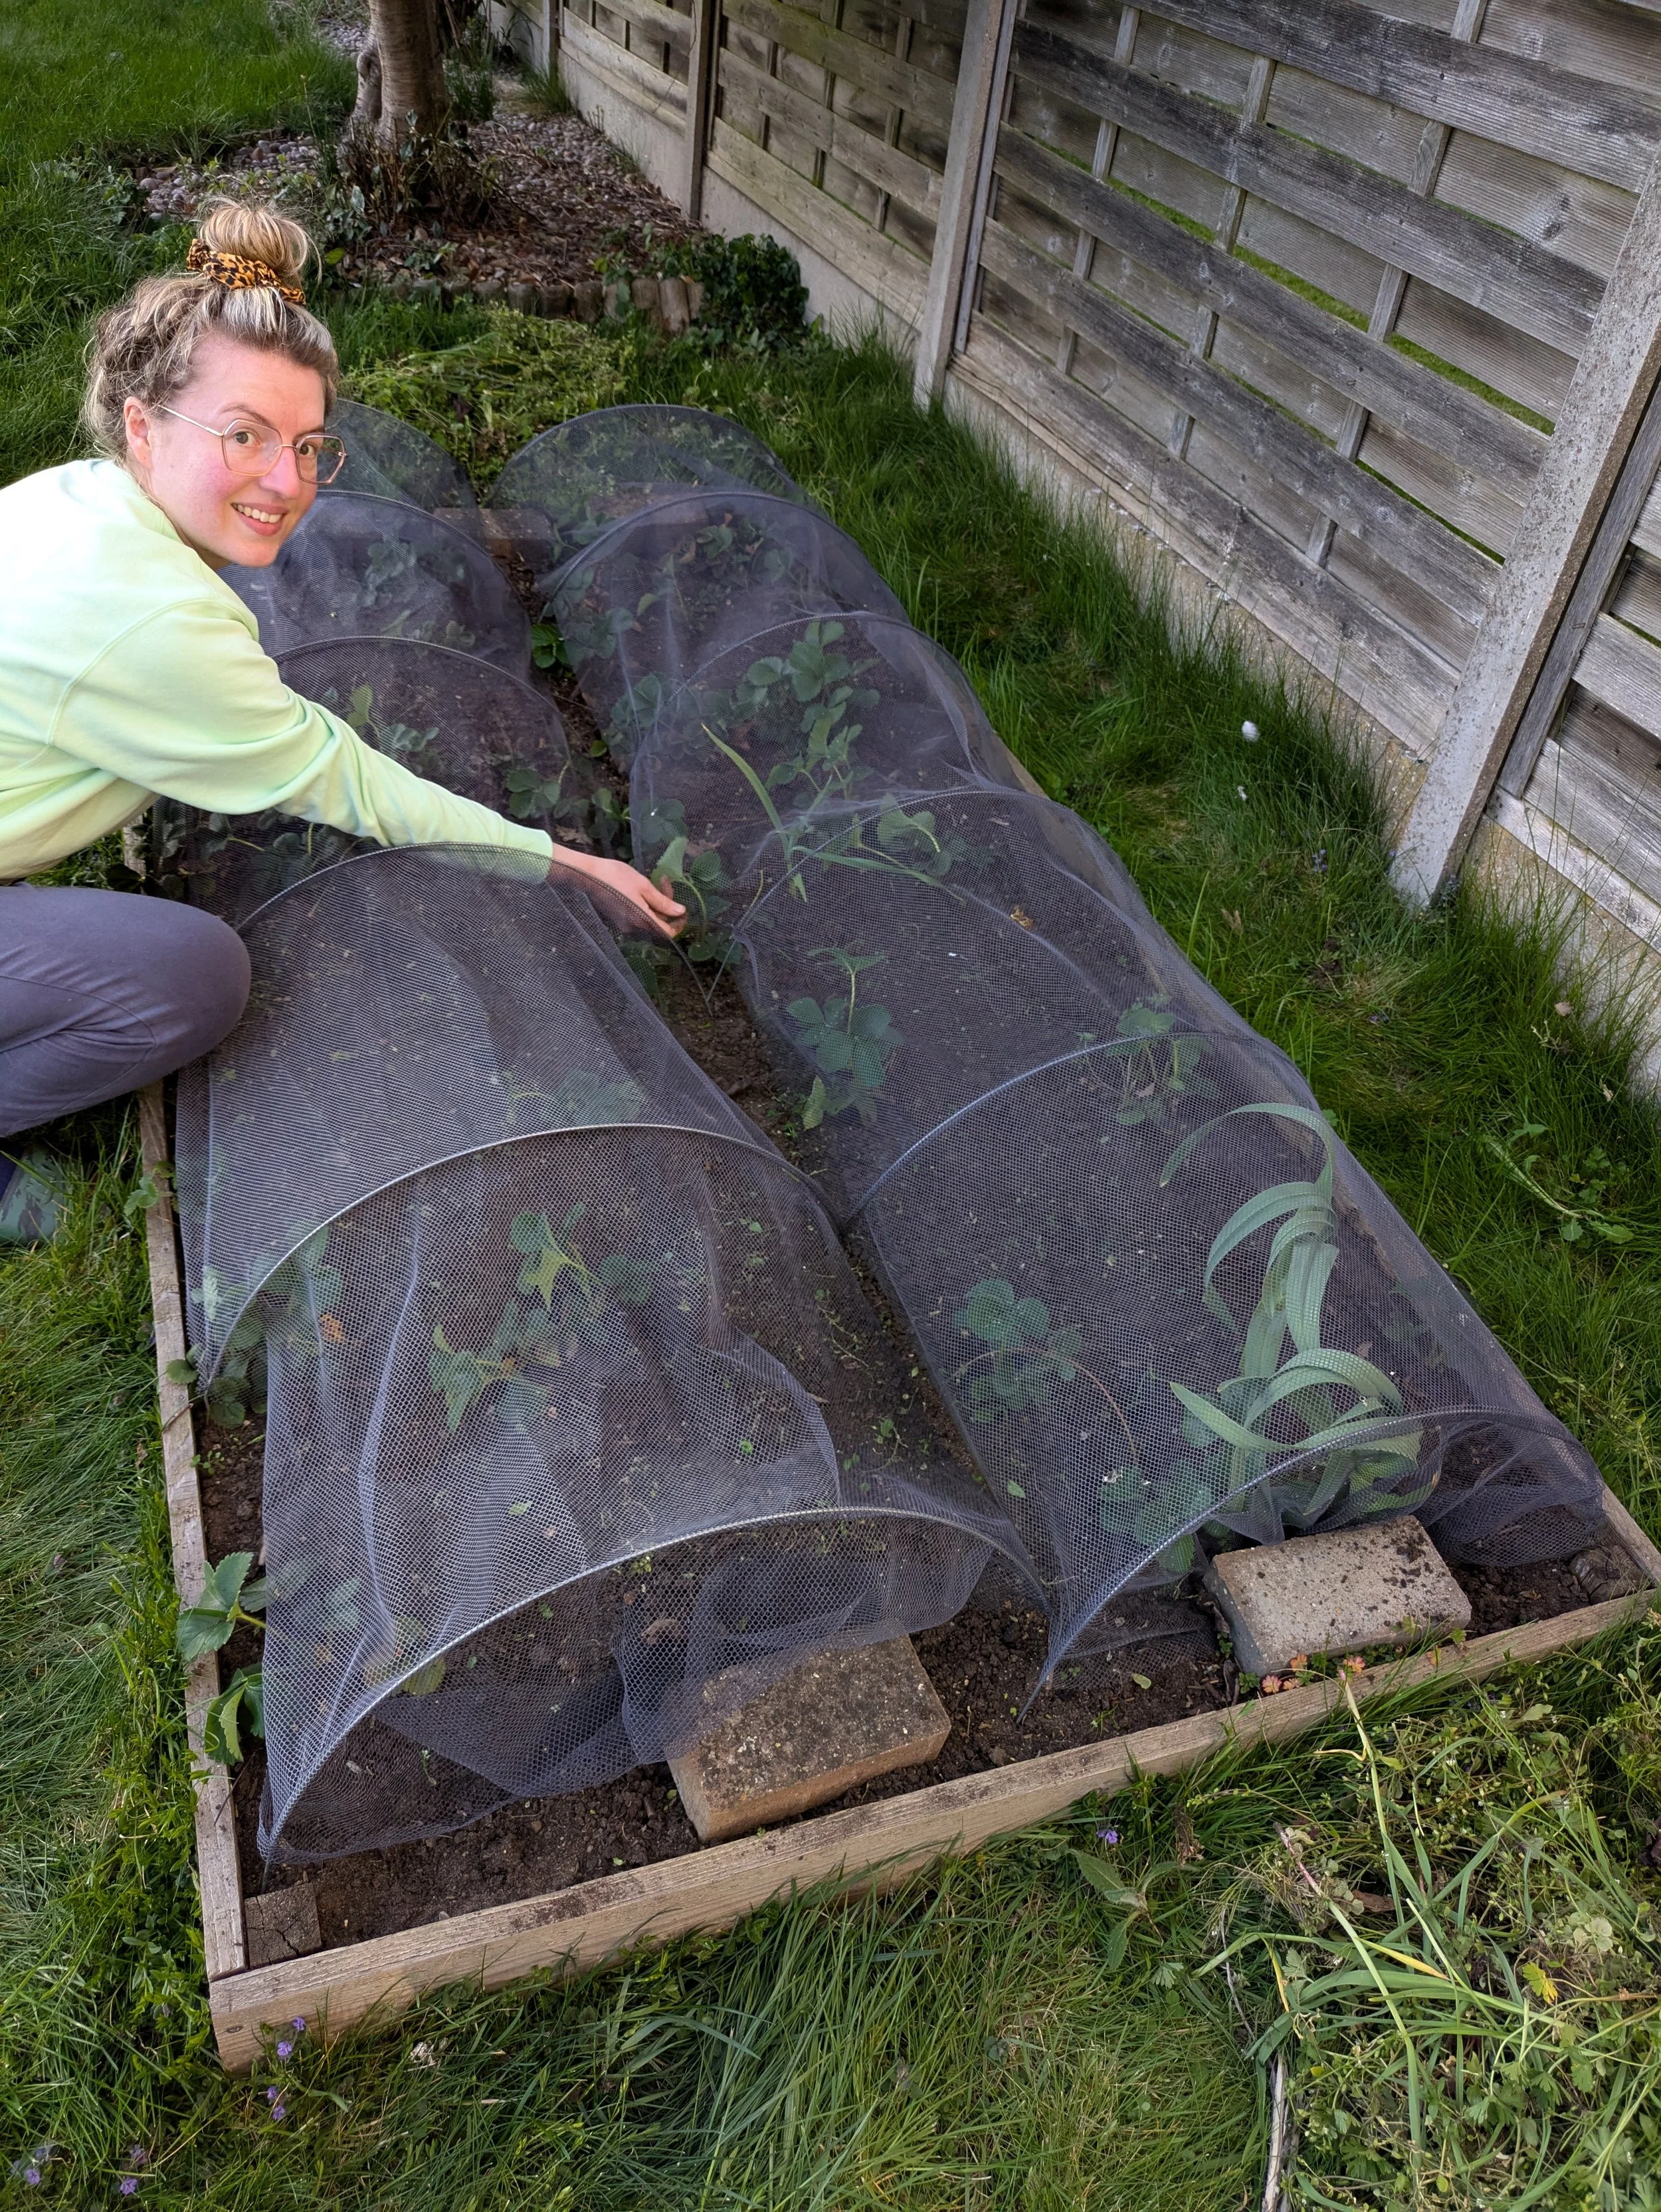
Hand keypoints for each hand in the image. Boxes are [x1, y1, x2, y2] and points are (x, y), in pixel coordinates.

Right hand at [549, 846, 685, 937]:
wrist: (588, 875)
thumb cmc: (616, 876)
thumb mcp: (643, 886)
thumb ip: (663, 901)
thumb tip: (680, 912)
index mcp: (642, 920)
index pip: (668, 933)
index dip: (679, 925)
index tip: (683, 910)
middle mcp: (634, 927)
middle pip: (659, 924)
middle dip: (667, 906)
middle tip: (665, 883)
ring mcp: (625, 925)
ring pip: (649, 919)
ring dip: (656, 904)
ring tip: (655, 882)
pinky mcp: (618, 919)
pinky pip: (638, 917)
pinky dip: (645, 906)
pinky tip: (642, 890)